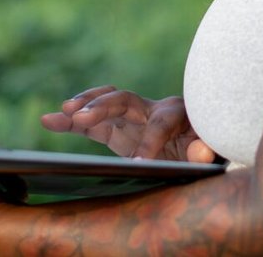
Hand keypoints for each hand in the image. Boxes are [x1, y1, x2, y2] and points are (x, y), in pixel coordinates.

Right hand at [40, 86, 217, 162]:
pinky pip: (92, 123)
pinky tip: (49, 120)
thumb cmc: (206, 147)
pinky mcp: (118, 129)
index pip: (161, 123)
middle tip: (84, 118)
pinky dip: (72, 121)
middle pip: (125, 101)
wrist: (200, 145)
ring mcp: (132, 117)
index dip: (151, 141)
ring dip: (83, 107)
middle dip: (104, 107)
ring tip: (63, 113)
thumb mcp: (212, 151)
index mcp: (176, 114)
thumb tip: (200, 151)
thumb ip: (206, 151)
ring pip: (104, 104)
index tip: (139, 162)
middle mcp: (152, 109)